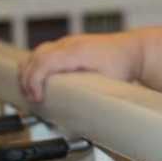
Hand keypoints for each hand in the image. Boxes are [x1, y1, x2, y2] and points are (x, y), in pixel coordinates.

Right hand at [18, 32, 141, 102]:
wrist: (134, 50)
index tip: (37, 98)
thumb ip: (93, 97)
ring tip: (33, 93)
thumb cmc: (124, 64)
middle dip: (27, 79)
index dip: (34, 81)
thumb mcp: (110, 83)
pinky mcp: (67, 45)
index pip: (45, 62)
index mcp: (78, 51)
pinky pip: (44, 52)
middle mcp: (70, 43)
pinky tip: (39, 81)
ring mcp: (68, 42)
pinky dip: (36, 66)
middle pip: (35, 57)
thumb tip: (82, 118)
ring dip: (29, 72)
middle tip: (32, 99)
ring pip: (37, 53)